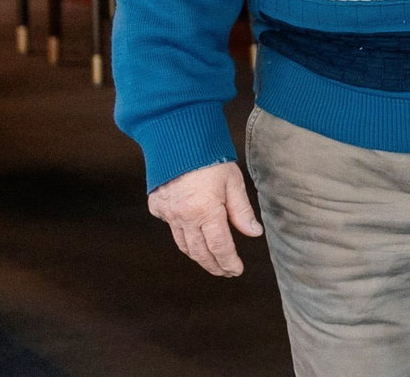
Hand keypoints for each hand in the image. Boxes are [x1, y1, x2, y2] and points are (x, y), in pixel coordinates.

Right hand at [147, 161, 262, 276]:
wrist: (176, 138)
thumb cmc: (210, 157)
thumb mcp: (233, 181)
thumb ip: (241, 211)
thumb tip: (253, 233)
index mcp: (206, 210)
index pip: (220, 246)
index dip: (228, 261)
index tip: (236, 270)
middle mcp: (183, 216)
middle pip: (199, 252)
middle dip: (214, 265)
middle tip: (225, 271)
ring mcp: (167, 213)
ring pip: (183, 244)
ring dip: (198, 256)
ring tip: (212, 261)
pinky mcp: (157, 207)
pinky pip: (171, 228)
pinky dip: (183, 234)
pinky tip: (194, 235)